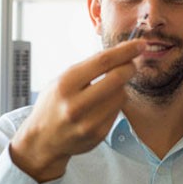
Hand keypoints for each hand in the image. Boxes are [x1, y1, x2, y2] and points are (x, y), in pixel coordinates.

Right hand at [9, 39, 144, 181]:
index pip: (103, 61)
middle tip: (133, 63)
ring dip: (123, 86)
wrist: (43, 139)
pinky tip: (105, 103)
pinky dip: (116, 102)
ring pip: (121, 95)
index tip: (139, 44)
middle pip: (117, 78)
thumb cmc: (54, 103)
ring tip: (111, 87)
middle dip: (130, 67)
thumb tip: (121, 53)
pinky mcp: (98, 134)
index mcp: (65, 84)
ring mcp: (88, 122)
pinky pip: (118, 110)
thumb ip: (89, 68)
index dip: (125, 51)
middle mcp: (76, 104)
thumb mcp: (62, 80)